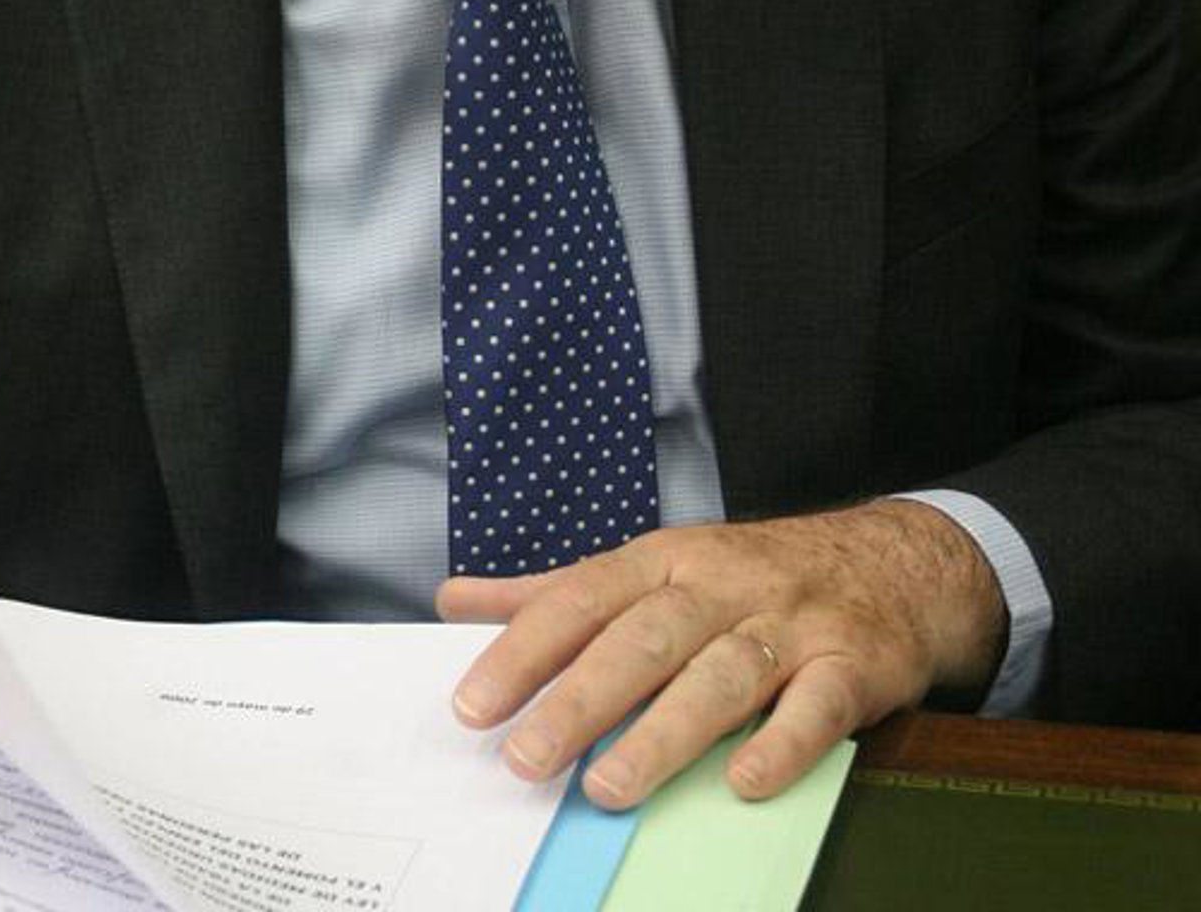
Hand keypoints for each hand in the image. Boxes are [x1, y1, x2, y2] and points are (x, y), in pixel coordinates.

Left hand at [439, 501, 1005, 808]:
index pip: (579, 600)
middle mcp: (720, 584)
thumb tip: (455, 602)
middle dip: (579, 699)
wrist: (892, 562)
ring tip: (606, 787)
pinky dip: (780, 745)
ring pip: (719, 675)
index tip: (472, 705)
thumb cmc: (747, 577)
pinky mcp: (853, 663)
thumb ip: (555, 592)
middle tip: (525, 759)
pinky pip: (816, 705)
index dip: (523, 650)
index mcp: (663, 559)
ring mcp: (789, 622)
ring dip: (662, 733)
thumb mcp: (652, 567)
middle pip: (642, 638)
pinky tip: (741, 784)